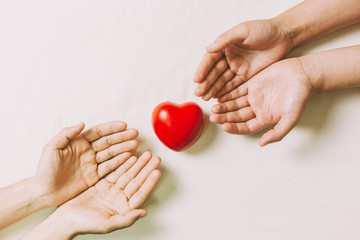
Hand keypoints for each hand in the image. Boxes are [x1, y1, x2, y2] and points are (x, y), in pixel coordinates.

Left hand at [34, 121, 138, 206]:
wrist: (44, 191)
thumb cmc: (45, 169)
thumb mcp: (52, 148)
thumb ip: (66, 134)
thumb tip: (81, 123)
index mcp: (78, 143)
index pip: (98, 132)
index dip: (111, 128)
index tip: (123, 125)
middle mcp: (87, 151)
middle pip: (108, 141)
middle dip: (122, 137)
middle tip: (134, 133)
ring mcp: (92, 163)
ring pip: (111, 153)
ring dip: (123, 148)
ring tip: (135, 144)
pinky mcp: (94, 176)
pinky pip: (109, 167)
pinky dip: (119, 162)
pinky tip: (129, 157)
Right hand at [44, 152, 160, 237]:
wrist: (64, 219)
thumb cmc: (84, 225)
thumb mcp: (107, 224)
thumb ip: (127, 219)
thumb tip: (143, 213)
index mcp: (123, 209)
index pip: (140, 193)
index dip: (149, 182)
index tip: (157, 171)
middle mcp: (119, 199)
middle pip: (136, 181)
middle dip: (146, 169)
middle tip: (155, 158)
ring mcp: (111, 191)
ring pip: (127, 174)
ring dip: (137, 164)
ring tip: (146, 154)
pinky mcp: (102, 184)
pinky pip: (115, 171)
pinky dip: (123, 163)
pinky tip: (130, 156)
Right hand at [194, 19, 291, 100]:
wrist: (283, 36)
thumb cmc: (263, 29)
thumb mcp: (243, 31)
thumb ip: (226, 40)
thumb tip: (209, 48)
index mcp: (225, 45)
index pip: (210, 59)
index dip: (203, 69)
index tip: (196, 79)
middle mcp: (229, 57)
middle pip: (214, 72)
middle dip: (206, 83)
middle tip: (198, 93)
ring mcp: (237, 67)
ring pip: (222, 80)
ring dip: (213, 89)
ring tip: (205, 98)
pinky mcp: (246, 75)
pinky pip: (233, 85)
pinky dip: (225, 92)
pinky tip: (217, 98)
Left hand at [210, 58, 312, 145]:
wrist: (303, 74)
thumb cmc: (300, 97)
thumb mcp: (291, 118)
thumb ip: (277, 133)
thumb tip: (262, 144)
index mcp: (265, 119)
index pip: (245, 127)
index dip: (234, 128)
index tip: (224, 126)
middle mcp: (257, 109)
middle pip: (237, 116)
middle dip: (225, 117)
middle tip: (213, 117)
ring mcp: (254, 96)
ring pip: (234, 104)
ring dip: (224, 106)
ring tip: (214, 107)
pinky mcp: (252, 84)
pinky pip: (236, 90)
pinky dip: (228, 93)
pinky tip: (219, 96)